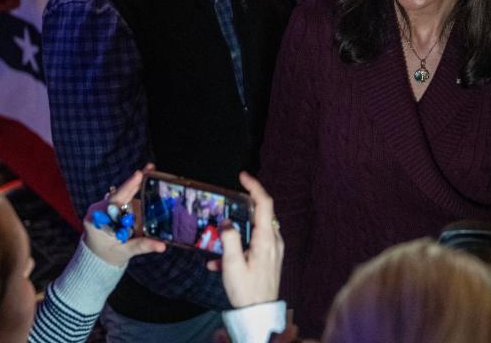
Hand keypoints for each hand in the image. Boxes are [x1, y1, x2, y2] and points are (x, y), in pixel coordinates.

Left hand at [83, 167, 165, 266]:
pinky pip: (122, 197)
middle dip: (135, 181)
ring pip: (122, 193)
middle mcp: (98, 210)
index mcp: (98, 221)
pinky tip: (144, 181)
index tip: (138, 175)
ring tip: (150, 171)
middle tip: (150, 168)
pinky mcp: (110, 207)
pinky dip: (133, 191)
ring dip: (136, 184)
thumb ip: (143, 245)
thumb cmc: (108, 256)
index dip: (128, 187)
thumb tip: (162, 246)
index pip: (115, 201)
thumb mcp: (125, 251)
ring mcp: (103, 207)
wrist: (96, 259)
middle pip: (119, 193)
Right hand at [208, 172, 283, 307]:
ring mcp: (273, 250)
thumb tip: (226, 222)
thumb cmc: (247, 291)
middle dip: (244, 206)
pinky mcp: (269, 259)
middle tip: (228, 202)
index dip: (255, 187)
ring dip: (237, 232)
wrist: (258, 313)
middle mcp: (274, 241)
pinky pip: (253, 246)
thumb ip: (228, 240)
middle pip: (262, 213)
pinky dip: (237, 248)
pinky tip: (218, 264)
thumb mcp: (232, 265)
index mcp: (267, 239)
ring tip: (217, 240)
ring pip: (255, 230)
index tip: (243, 176)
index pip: (265, 203)